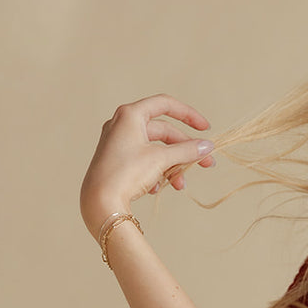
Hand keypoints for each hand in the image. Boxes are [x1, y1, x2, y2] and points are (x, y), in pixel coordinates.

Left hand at [79, 94, 215, 238]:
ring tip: (179, 185)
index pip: (165, 104)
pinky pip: (144, 161)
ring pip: (156, 150)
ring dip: (172, 166)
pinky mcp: (117, 161)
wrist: (99, 202)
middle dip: (185, 150)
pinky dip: (156, 172)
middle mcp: (122, 125)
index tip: (205, 129)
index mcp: (130, 115)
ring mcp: (119, 143)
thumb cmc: (126, 173)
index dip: (188, 115)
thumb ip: (187, 150)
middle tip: (206, 164)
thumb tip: (207, 146)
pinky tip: (157, 188)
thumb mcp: (161, 159)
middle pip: (163, 132)